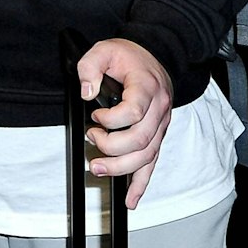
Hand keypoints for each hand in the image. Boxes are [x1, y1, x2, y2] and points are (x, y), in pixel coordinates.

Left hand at [76, 38, 174, 207]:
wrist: (156, 55)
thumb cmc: (130, 55)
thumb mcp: (104, 49)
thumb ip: (90, 67)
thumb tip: (87, 92)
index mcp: (147, 88)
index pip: (134, 112)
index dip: (111, 120)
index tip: (95, 116)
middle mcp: (159, 109)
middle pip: (141, 140)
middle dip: (112, 148)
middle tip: (92, 141)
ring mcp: (161, 125)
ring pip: (147, 156)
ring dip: (122, 168)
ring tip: (98, 168)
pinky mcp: (157, 135)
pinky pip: (152, 162)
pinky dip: (141, 183)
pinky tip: (131, 198)